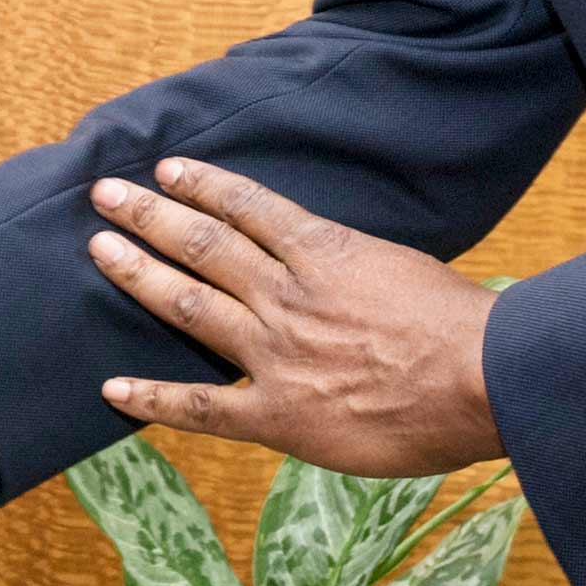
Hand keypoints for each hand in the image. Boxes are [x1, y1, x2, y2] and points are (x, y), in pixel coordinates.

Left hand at [86, 158, 500, 477]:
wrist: (485, 379)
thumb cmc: (463, 326)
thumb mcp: (405, 267)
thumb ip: (356, 266)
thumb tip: (335, 266)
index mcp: (324, 252)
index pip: (247, 207)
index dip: (201, 186)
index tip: (166, 171)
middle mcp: (287, 294)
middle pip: (202, 246)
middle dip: (148, 217)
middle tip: (104, 195)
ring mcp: (275, 352)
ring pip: (189, 306)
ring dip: (139, 274)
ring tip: (99, 250)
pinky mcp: (278, 414)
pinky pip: (202, 406)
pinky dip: (153, 396)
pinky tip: (113, 388)